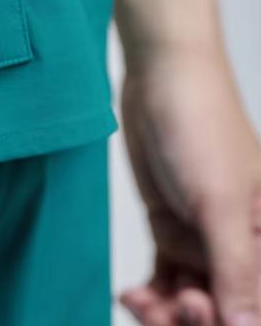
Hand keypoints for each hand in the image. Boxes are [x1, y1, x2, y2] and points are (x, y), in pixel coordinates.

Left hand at [118, 47, 260, 325]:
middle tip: (170, 307)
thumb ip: (236, 269)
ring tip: (142, 304)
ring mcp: (206, 238)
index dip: (231, 321)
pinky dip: (151, 292)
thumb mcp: (220, 204)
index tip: (199, 311)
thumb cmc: (203, 127)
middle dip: (194, 320)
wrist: (162, 78)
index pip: (256, 305)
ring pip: (192, 300)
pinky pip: (166, 276)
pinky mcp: (172, 225)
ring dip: (166, 312)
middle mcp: (245, 248)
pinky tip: (132, 296)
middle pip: (224, 310)